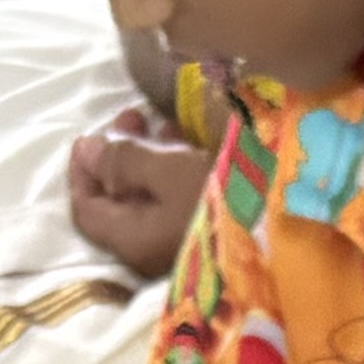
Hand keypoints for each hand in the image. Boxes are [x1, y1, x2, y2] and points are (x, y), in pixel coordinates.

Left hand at [65, 110, 203, 280]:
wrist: (282, 232)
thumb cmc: (215, 198)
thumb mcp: (165, 170)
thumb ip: (123, 160)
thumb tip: (87, 149)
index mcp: (129, 238)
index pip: (84, 208)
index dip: (81, 170)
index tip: (91, 132)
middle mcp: (147, 248)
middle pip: (116, 202)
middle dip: (117, 156)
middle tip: (132, 115)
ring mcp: (177, 244)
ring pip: (147, 199)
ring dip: (146, 160)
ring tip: (160, 123)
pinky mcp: (204, 233)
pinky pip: (174, 202)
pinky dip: (171, 173)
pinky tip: (186, 146)